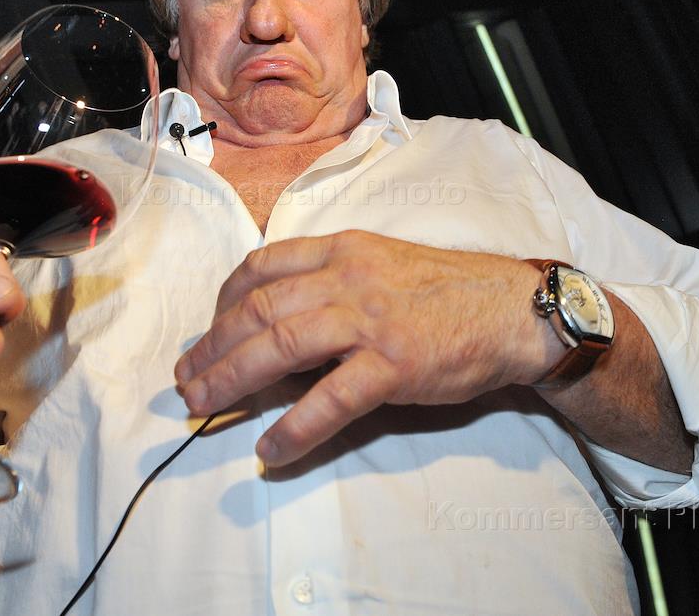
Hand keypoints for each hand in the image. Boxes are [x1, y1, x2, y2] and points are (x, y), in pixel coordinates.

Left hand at [174, 230, 555, 465]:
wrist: (513, 310)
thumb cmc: (447, 291)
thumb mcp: (381, 266)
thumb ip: (332, 285)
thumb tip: (279, 325)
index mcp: (342, 250)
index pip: (261, 266)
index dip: (222, 301)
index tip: (206, 330)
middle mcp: (348, 278)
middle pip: (258, 308)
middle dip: (212, 347)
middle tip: (186, 379)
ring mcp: (370, 320)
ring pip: (281, 346)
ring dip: (232, 380)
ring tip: (203, 407)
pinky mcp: (394, 364)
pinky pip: (330, 399)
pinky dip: (293, 427)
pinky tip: (270, 448)